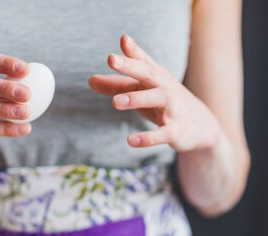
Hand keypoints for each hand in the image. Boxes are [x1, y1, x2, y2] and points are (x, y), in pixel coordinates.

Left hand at [89, 34, 220, 151]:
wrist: (199, 127)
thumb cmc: (164, 104)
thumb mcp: (142, 92)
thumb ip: (117, 86)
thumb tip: (90, 80)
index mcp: (156, 77)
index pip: (143, 61)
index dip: (132, 52)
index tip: (122, 41)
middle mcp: (166, 87)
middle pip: (149, 73)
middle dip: (131, 66)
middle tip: (111, 59)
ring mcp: (173, 108)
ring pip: (157, 98)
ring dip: (137, 98)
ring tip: (114, 102)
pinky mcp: (176, 131)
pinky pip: (162, 134)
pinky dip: (148, 137)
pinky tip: (130, 141)